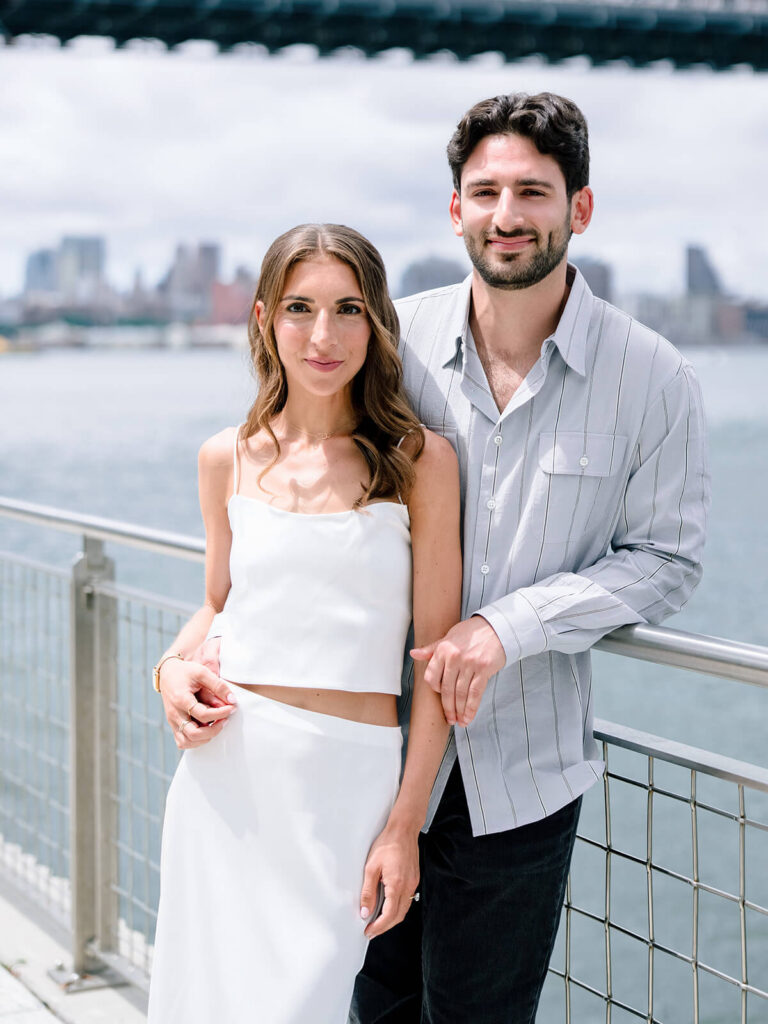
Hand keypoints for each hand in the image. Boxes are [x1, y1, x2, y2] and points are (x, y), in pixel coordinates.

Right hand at [158, 641, 236, 748]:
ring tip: (216, 726)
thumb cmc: (185, 672)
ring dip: (204, 738)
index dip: (221, 713)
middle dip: (213, 730)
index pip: (203, 715)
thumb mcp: (202, 672)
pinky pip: (182, 741)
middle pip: (194, 734)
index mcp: (181, 700)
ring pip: (187, 742)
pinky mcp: (173, 724)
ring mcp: (172, 721)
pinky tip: (205, 729)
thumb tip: (232, 700)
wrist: (167, 673)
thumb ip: (218, 686)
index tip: (232, 707)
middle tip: (225, 720)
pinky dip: (195, 741)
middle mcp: (174, 713)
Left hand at [359, 824, 419, 938]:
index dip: (379, 927)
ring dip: (392, 919)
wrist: (403, 830)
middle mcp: (408, 886)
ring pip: (404, 909)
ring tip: (378, 921)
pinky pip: (407, 899)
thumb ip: (368, 892)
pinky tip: (389, 906)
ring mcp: (413, 883)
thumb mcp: (371, 867)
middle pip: (398, 916)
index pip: (389, 915)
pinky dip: (398, 908)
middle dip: (385, 927)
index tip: (369, 931)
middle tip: (372, 931)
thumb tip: (365, 911)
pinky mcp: (414, 878)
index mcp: (397, 884)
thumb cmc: (387, 844)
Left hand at [411, 615, 504, 726]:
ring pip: (460, 694)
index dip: (434, 690)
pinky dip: (471, 708)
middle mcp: (455, 657)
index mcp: (443, 649)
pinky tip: (468, 717)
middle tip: (449, 719)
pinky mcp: (484, 669)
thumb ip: (432, 649)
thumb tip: (413, 654)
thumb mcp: (449, 637)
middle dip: (447, 708)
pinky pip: (475, 693)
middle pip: (446, 689)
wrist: (496, 628)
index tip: (440, 697)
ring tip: (458, 721)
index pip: (432, 676)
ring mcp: (470, 664)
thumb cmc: (471, 633)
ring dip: (459, 711)